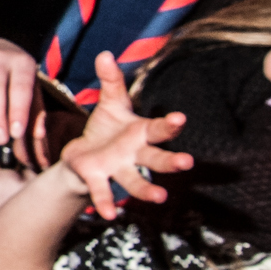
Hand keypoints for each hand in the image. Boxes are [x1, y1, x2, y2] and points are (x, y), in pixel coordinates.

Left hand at [55, 53, 189, 220]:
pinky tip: (108, 215)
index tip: (181, 118)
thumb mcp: (110, 102)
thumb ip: (111, 81)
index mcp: (141, 133)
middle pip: (156, 158)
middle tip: (187, 163)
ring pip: (136, 181)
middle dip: (170, 161)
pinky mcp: (99, 180)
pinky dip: (105, 203)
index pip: (159, 128)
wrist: (84, 154)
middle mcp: (135, 154)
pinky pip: (103, 192)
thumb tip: (105, 54)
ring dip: (147, 189)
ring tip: (159, 196)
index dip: (170, 124)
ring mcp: (119, 170)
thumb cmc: (106, 128)